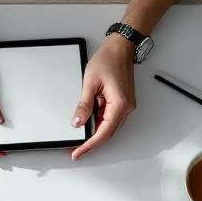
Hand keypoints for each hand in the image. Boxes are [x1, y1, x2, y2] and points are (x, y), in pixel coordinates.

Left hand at [71, 34, 136, 159]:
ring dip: (94, 134)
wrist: (120, 47)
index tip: (77, 153)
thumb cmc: (108, 60)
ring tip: (79, 139)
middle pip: (107, 134)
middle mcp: (126, 108)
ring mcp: (125, 105)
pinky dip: (98, 123)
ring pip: (108, 127)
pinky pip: (109, 118)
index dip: (89, 145)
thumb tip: (77, 123)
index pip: (102, 133)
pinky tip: (88, 124)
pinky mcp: (122, 102)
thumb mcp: (90, 83)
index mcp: (120, 105)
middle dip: (91, 143)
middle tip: (75, 150)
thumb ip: (84, 105)